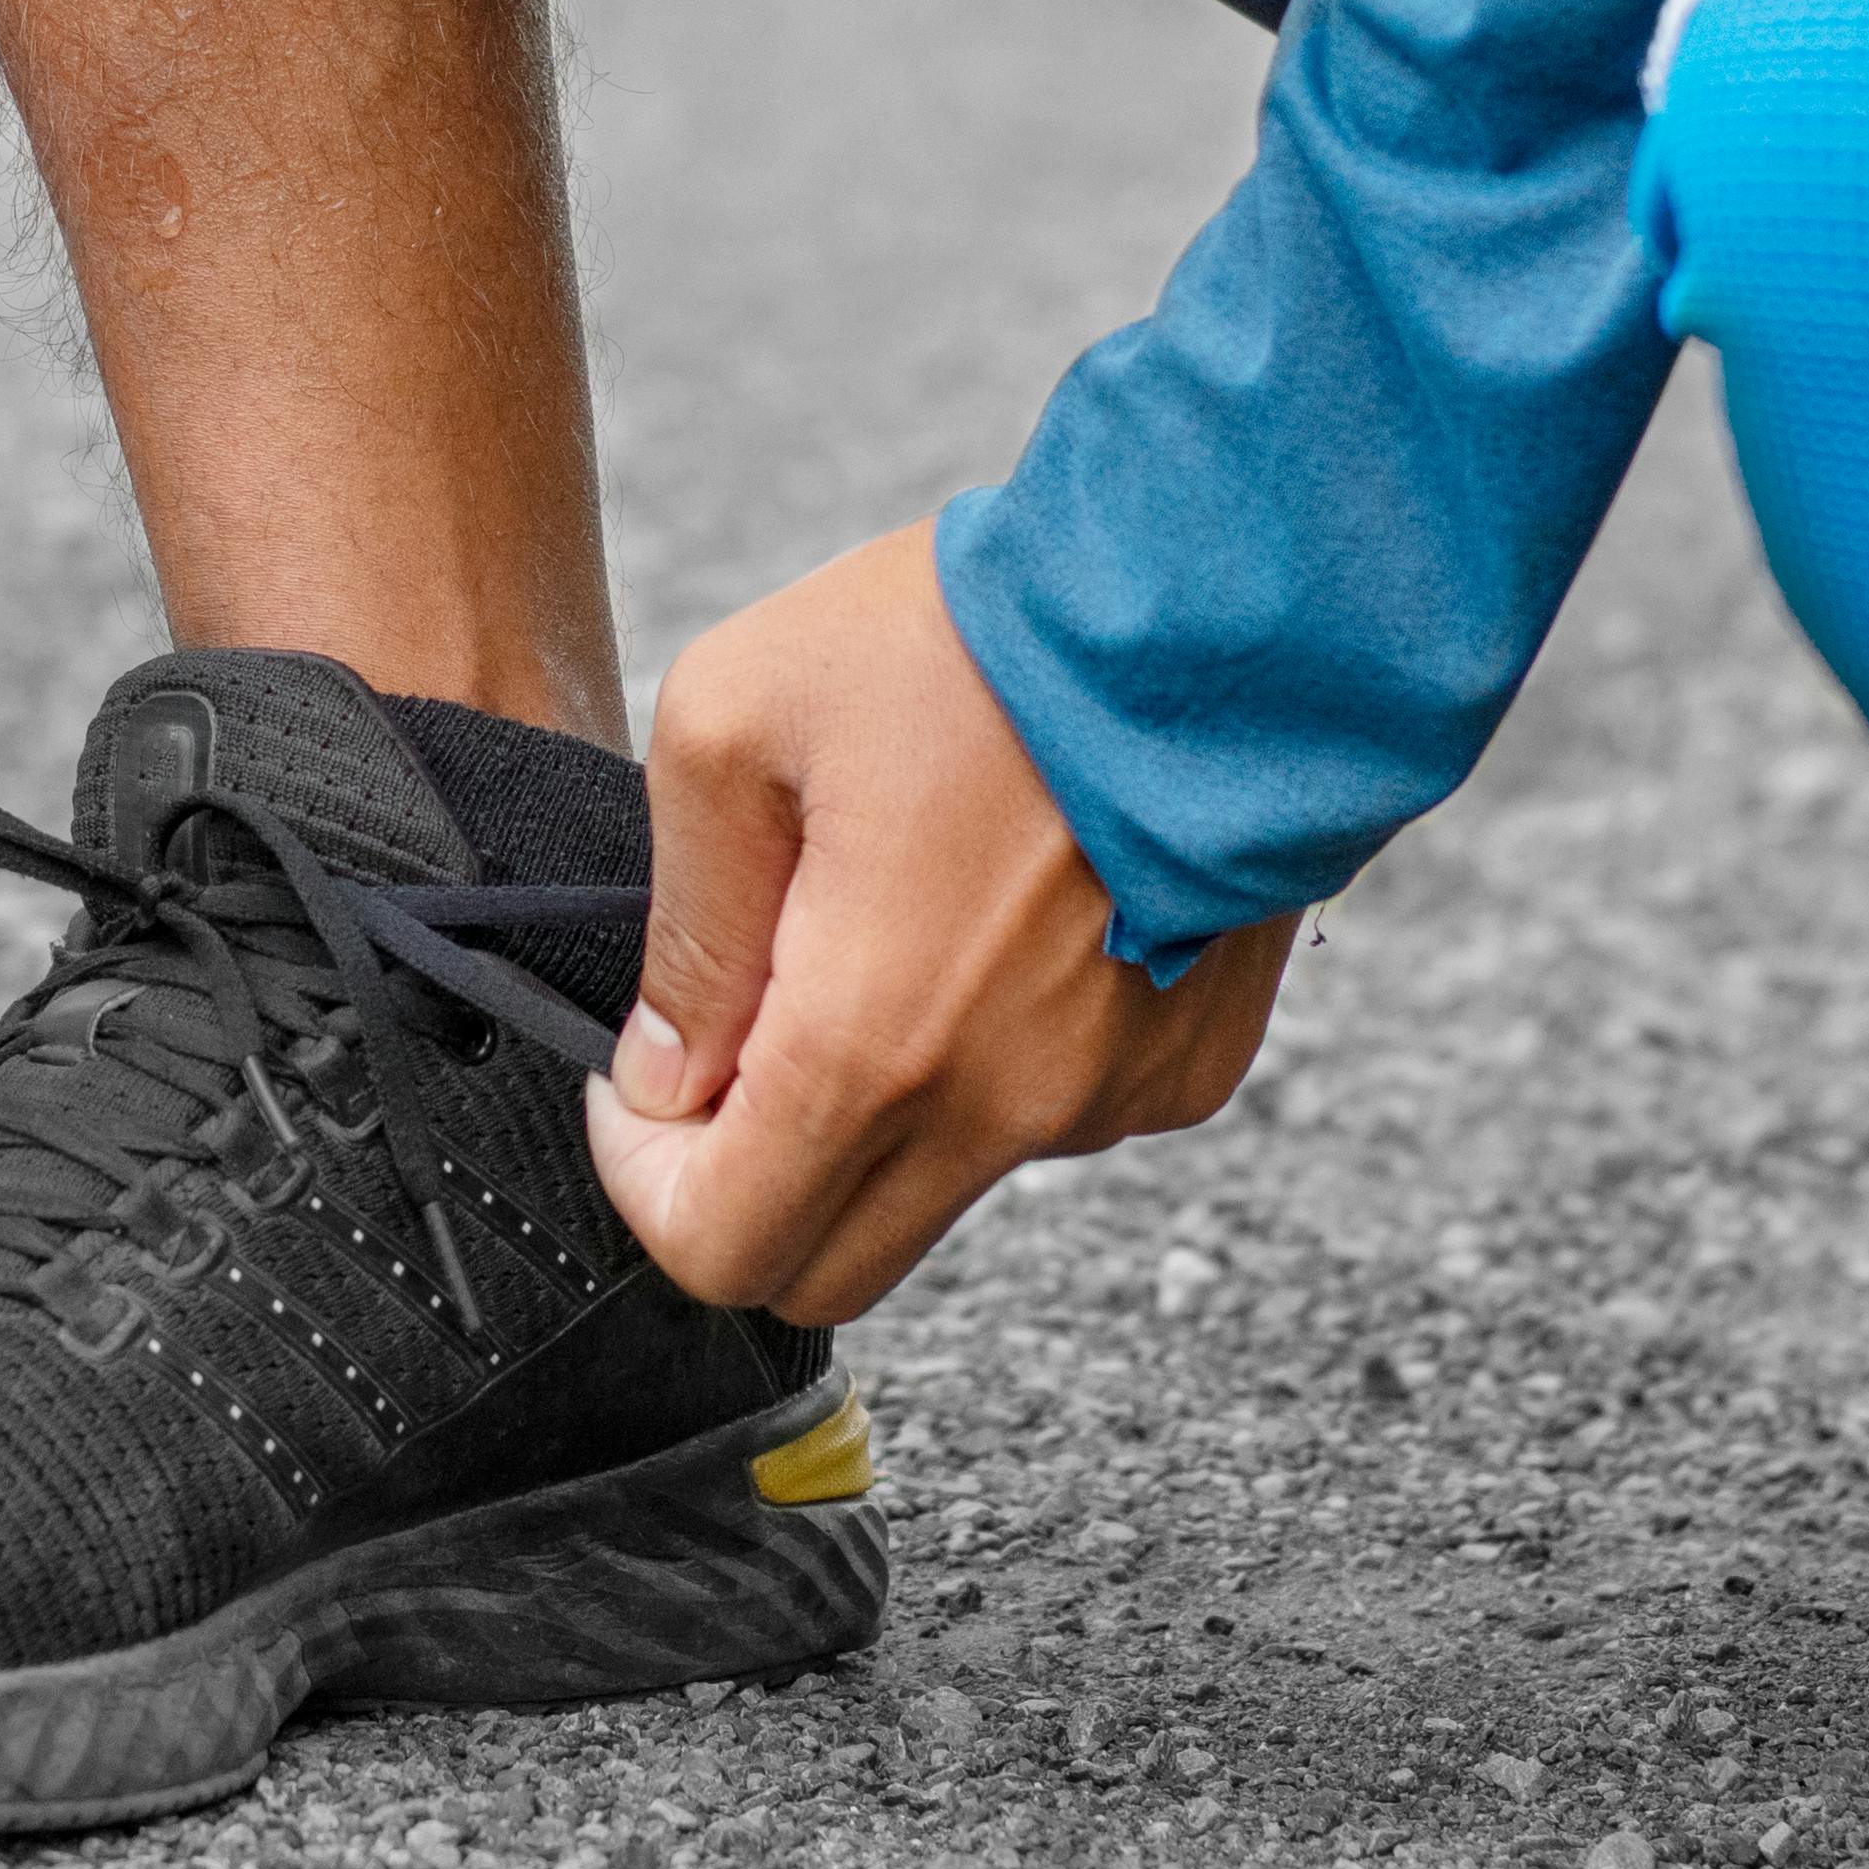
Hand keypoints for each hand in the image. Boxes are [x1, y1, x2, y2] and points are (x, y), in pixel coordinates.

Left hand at [592, 521, 1293, 1325]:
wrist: (1222, 600)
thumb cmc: (973, 639)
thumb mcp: (735, 724)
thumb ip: (688, 932)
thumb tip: (667, 1069)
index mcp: (871, 1048)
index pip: (720, 1249)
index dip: (645, 1184)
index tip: (645, 1088)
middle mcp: (1001, 1110)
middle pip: (827, 1268)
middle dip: (747, 1186)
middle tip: (738, 1042)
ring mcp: (1109, 1100)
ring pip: (943, 1182)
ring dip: (884, 1109)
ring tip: (898, 921)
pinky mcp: (1187, 1065)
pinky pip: (1056, 1115)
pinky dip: (1001, 1056)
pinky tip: (1011, 917)